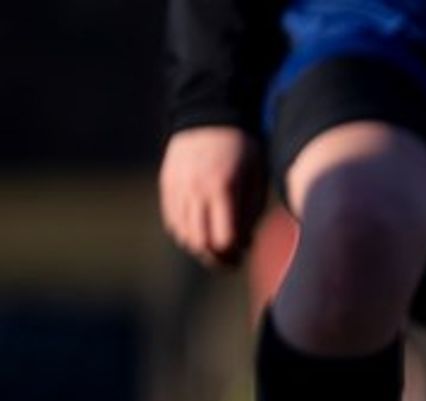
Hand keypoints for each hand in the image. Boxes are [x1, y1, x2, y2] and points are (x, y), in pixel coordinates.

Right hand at [159, 126, 265, 268]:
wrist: (211, 115)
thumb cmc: (244, 151)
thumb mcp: (257, 179)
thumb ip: (251, 213)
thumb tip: (243, 245)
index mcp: (223, 188)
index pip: (223, 238)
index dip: (233, 253)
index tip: (242, 254)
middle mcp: (197, 189)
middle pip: (200, 241)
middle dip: (216, 258)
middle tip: (229, 260)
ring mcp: (178, 186)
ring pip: (183, 234)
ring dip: (199, 247)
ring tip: (215, 246)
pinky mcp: (167, 183)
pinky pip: (171, 219)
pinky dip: (184, 232)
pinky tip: (200, 231)